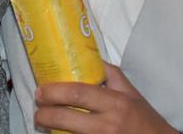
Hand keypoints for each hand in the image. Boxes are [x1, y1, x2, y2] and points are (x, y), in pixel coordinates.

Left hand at [35, 64, 175, 133]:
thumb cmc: (144, 119)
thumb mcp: (132, 93)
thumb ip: (112, 75)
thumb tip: (89, 56)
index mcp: (116, 102)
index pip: (79, 93)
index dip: (54, 91)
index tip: (41, 90)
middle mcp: (108, 124)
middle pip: (66, 117)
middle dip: (45, 113)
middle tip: (37, 110)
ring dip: (51, 129)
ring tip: (43, 122)